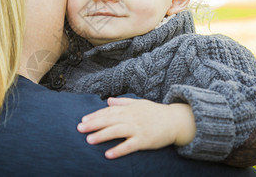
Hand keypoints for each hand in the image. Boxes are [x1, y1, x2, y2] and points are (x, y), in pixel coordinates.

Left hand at [77, 97, 195, 158]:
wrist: (175, 121)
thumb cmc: (155, 112)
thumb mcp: (139, 103)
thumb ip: (122, 103)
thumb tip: (108, 101)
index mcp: (129, 109)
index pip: (108, 112)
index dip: (95, 115)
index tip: (83, 120)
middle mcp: (131, 117)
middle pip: (109, 120)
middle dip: (93, 124)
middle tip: (79, 128)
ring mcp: (138, 129)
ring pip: (116, 131)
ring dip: (101, 136)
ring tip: (88, 140)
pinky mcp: (144, 140)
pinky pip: (129, 146)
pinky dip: (118, 150)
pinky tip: (108, 154)